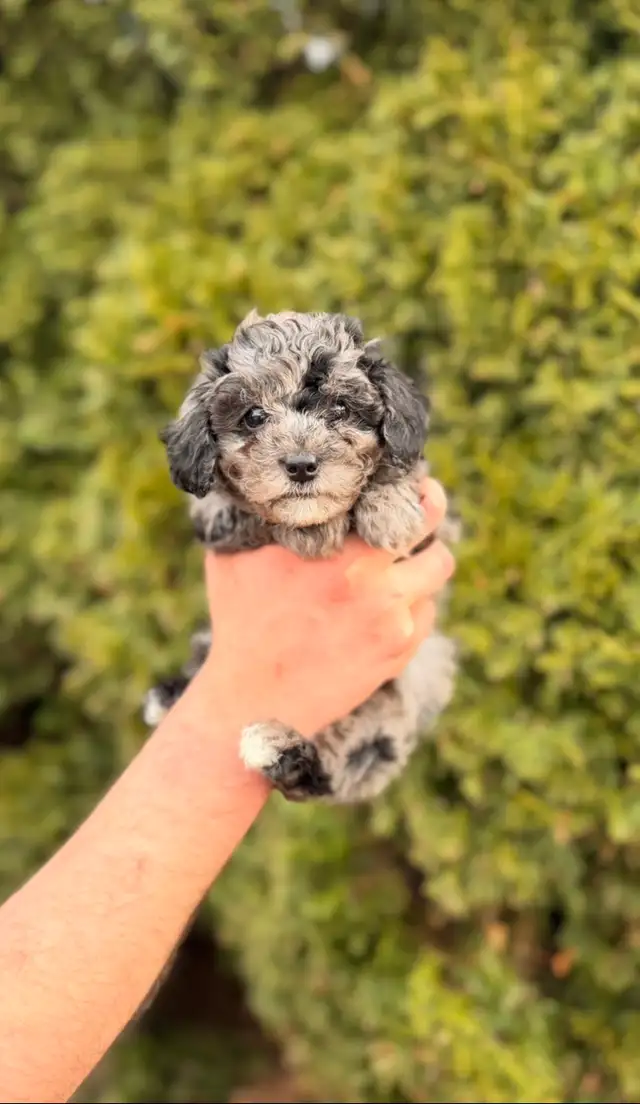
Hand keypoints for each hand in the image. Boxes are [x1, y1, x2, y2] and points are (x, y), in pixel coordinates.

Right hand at [200, 478, 454, 737]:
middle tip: (422, 509)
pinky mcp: (398, 655)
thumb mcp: (236, 556)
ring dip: (423, 563)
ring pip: (435, 578)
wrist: (253, 700)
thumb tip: (266, 481)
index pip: (408, 507)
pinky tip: (385, 601)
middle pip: (437, 544)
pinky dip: (413, 602)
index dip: (418, 489)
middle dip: (433, 523)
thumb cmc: (241, 622)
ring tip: (400, 557)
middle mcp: (377, 589)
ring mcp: (393, 626)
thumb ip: (261, 516)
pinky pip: (426, 614)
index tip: (414, 482)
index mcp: (343, 556)